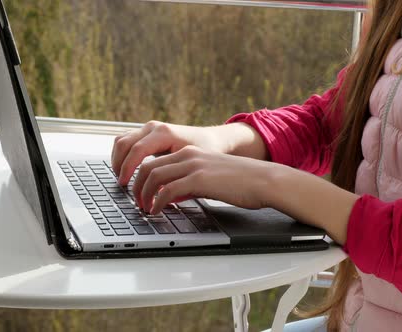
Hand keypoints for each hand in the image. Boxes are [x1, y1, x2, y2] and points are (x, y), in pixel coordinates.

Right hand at [111, 121, 224, 184]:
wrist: (211, 139)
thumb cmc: (205, 151)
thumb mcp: (191, 164)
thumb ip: (174, 176)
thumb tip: (157, 194)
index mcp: (164, 133)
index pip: (137, 149)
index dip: (127, 168)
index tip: (124, 183)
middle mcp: (153, 128)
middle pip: (124, 143)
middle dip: (119, 165)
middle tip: (121, 184)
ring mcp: (148, 128)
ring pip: (121, 140)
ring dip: (117, 160)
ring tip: (122, 178)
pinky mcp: (146, 133)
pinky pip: (125, 141)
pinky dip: (121, 155)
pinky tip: (125, 170)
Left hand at [132, 145, 272, 213]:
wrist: (265, 180)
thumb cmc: (241, 183)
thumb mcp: (208, 180)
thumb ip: (188, 185)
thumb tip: (171, 197)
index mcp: (190, 153)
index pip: (154, 162)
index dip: (140, 179)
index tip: (138, 193)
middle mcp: (188, 156)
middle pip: (148, 167)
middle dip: (136, 186)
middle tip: (136, 202)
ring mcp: (193, 165)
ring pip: (153, 176)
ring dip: (144, 194)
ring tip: (145, 208)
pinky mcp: (199, 179)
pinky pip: (168, 189)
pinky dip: (158, 201)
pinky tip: (158, 210)